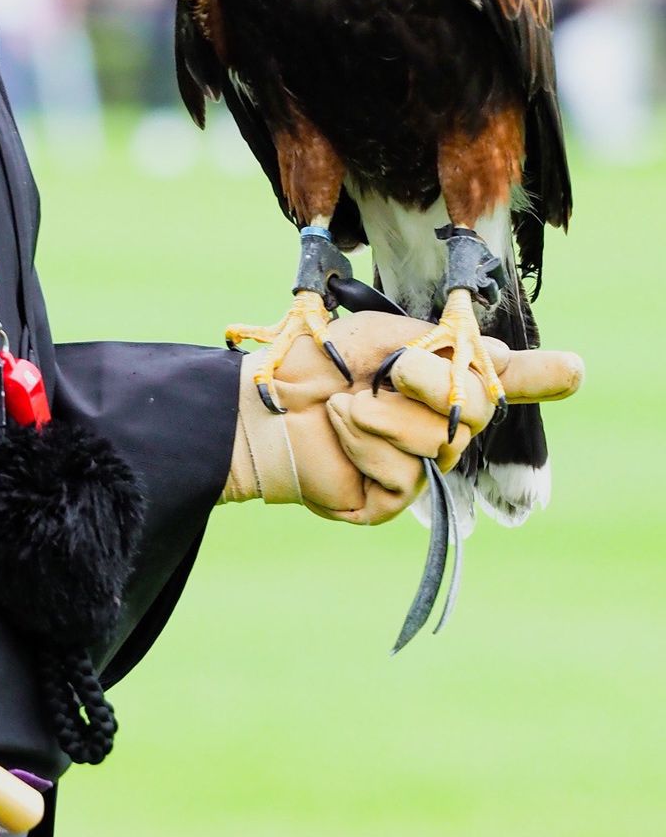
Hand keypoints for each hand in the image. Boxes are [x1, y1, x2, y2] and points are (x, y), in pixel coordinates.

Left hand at [221, 310, 582, 523]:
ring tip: (344, 407)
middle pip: (476, 411)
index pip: (503, 381)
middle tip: (391, 370)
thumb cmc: (317, 363)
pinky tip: (340, 435)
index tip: (573, 370)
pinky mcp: (391, 499)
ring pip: (437, 442)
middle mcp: (436, 424)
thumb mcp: (381, 336)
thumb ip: (442, 347)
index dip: (541, 376)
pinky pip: (404, 473)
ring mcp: (416, 465)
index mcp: (438, 379)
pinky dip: (366, 444)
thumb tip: (505, 357)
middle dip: (431, 380)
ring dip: (382, 414)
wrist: (263, 404)